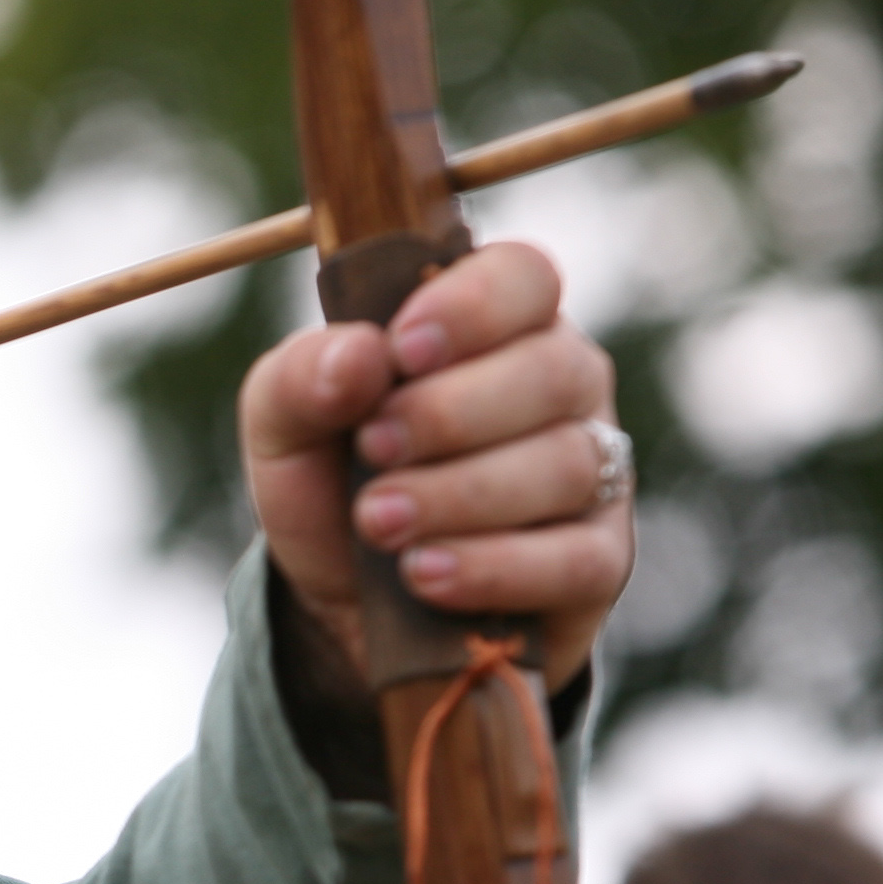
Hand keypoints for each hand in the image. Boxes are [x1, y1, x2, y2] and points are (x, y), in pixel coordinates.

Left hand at [237, 243, 629, 691]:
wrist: (344, 607)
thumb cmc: (331, 486)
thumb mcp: (283, 427)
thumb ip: (301, 376)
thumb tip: (361, 353)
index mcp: (495, 325)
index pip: (524, 276)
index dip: (473, 305)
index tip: (404, 349)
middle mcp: (561, 385)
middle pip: (552, 371)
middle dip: (452, 413)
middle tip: (373, 447)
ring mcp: (593, 472)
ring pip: (566, 464)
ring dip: (461, 494)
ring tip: (379, 522)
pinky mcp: (598, 561)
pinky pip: (578, 559)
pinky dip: (495, 567)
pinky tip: (426, 575)